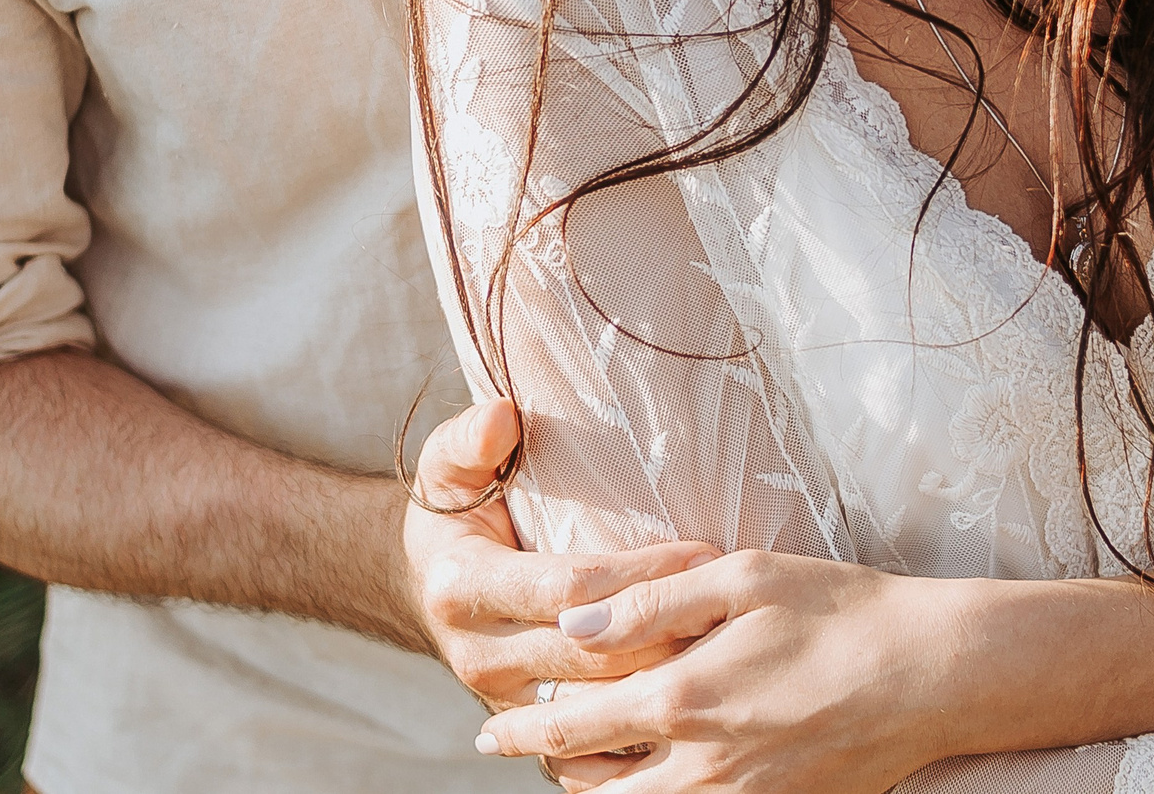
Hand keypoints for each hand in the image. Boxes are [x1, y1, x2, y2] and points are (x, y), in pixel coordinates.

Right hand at [404, 401, 716, 714]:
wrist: (421, 587)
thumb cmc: (453, 513)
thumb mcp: (446, 467)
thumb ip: (470, 440)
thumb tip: (502, 416)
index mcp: (462, 588)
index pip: (567, 587)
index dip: (638, 574)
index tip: (700, 551)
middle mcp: (479, 654)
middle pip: (592, 654)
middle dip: (667, 627)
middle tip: (732, 598)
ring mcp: (504, 702)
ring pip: (601, 704)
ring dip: (664, 675)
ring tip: (727, 640)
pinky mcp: (529, 728)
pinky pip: (597, 738)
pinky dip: (645, 719)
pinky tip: (693, 689)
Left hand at [470, 548, 969, 792]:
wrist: (934, 674)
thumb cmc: (838, 609)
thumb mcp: (740, 578)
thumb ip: (648, 601)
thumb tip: (570, 625)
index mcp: (684, 698)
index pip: (577, 726)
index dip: (527, 729)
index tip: (493, 731)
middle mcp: (704, 764)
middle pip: (597, 788)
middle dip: (552, 767)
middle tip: (519, 749)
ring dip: (600, 793)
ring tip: (577, 768)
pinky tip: (654, 782)